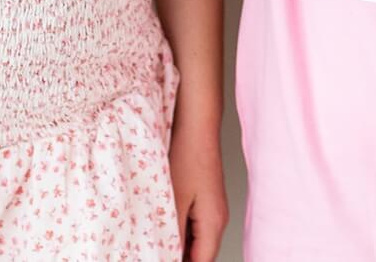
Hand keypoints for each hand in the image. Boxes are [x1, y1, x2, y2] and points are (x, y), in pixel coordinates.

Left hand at [170, 116, 227, 261]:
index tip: (161, 259)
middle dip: (181, 258)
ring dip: (180, 247)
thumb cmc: (188, 156)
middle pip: (201, 255)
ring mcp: (213, 209)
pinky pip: (195, 227)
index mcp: (213, 223)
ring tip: (157, 245)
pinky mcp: (206, 201)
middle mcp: (217, 219)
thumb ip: (174, 235)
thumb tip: (169, 255)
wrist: (197, 126)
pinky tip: (164, 229)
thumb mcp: (174, 201)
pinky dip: (181, 233)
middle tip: (157, 252)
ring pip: (197, 242)